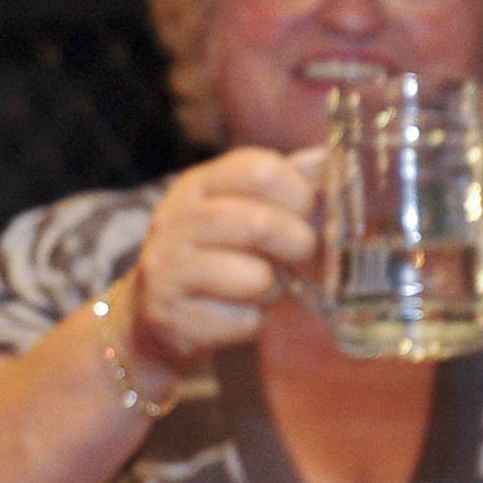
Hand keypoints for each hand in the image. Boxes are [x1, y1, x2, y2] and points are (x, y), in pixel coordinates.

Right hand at [130, 146, 320, 372]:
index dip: (300, 193)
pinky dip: (253, 322)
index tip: (307, 212)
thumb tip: (330, 160)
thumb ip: (286, 184)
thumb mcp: (243, 209)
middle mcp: (173, 220)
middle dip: (298, 244)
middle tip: (299, 254)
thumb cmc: (215, 257)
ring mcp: (165, 269)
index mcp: (197, 185)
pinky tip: (235, 314)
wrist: (151, 314)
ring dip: (274, 288)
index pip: (260, 170)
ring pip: (255, 277)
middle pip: (260, 224)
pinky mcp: (170, 316)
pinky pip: (243, 321)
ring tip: (260, 287)